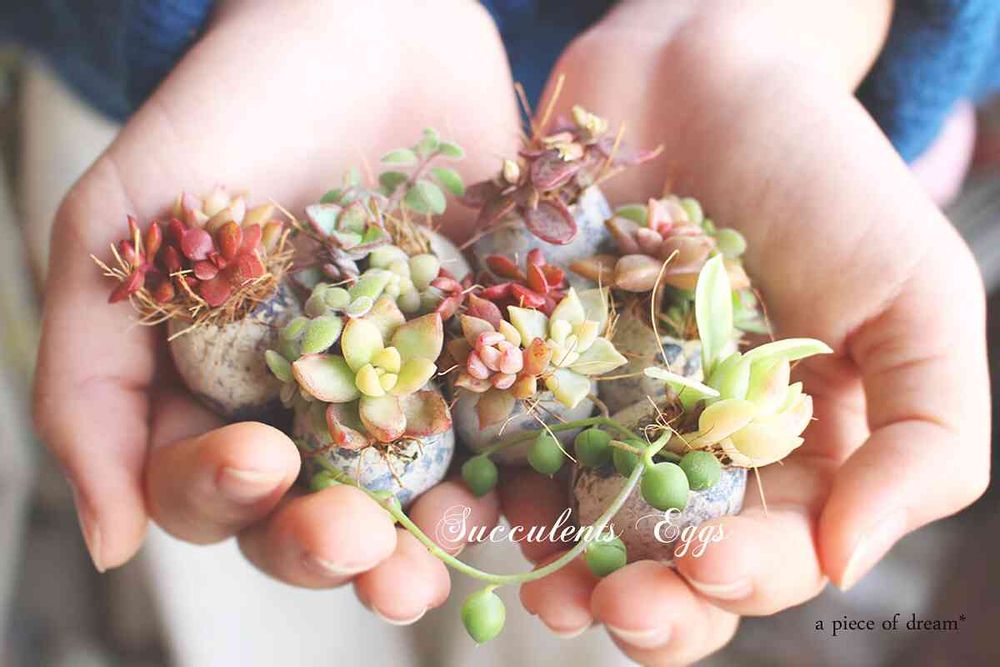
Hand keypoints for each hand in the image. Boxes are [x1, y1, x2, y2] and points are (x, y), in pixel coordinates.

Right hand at [33, 0, 517, 623]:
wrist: (360, 25)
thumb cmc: (227, 118)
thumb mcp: (119, 235)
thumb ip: (90, 383)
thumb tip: (107, 540)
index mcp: (220, 394)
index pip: (212, 491)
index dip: (227, 498)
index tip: (258, 459)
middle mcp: (315, 406)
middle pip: (316, 515)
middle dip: (327, 543)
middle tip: (354, 539)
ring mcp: (408, 384)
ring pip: (411, 497)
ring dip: (421, 543)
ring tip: (432, 558)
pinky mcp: (487, 351)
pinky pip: (502, 431)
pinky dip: (509, 475)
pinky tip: (515, 497)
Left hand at [506, 2, 989, 662]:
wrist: (704, 72)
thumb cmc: (822, 176)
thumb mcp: (916, 297)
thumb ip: (924, 436)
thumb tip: (846, 560)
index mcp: (777, 450)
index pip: (762, 550)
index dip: (739, 579)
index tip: (707, 570)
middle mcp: (680, 445)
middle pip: (659, 557)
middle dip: (637, 598)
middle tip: (605, 610)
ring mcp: (595, 408)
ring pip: (567, 516)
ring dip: (545, 561)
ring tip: (532, 585)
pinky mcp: (523, 361)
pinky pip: (493, 434)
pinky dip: (475, 476)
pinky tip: (464, 502)